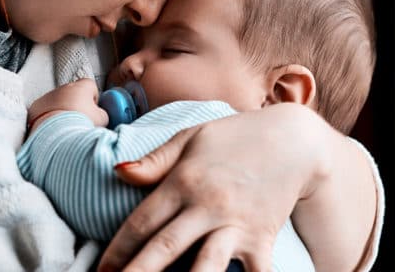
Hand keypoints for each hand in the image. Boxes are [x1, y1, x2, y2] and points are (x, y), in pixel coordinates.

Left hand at [28, 78, 108, 131]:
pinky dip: (48, 117)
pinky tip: (53, 128)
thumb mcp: (102, 119)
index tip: (93, 110)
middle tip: (80, 121)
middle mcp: (64, 87)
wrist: (56, 135)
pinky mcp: (36, 107)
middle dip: (76, 105)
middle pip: (73, 93)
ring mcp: (48, 96)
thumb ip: (102, 112)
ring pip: (58, 101)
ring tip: (66, 127)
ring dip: (62, 111)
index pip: (91, 86)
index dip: (93, 98)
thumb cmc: (81, 124)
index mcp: (82, 86)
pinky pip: (44, 110)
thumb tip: (99, 114)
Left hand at [97, 103, 334, 271]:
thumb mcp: (191, 138)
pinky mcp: (263, 237)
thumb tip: (117, 173)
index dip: (118, 250)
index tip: (101, 271)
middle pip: (165, 248)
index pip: (142, 222)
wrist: (293, 139)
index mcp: (184, 181)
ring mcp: (236, 224)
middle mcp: (207, 205)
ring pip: (205, 266)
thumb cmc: (236, 136)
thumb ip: (154, 161)